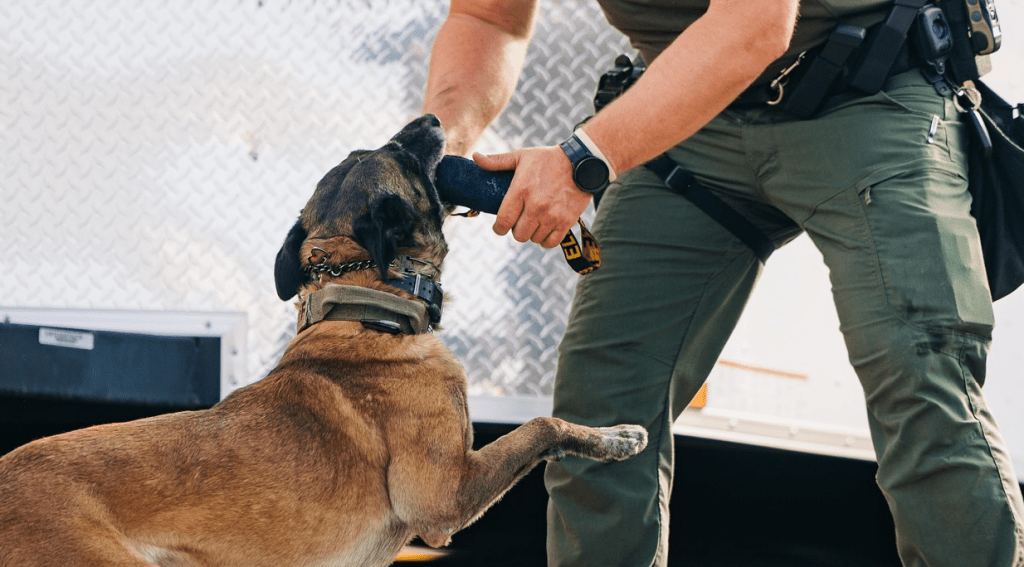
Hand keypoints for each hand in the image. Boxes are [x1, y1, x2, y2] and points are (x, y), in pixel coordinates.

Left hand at [475, 147, 592, 248]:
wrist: (581, 162)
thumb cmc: (548, 159)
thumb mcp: (521, 156)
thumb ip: (497, 161)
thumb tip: (475, 157)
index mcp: (521, 190)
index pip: (503, 221)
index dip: (498, 229)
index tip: (499, 227)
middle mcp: (536, 206)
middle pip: (518, 235)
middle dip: (516, 230)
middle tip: (520, 221)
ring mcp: (552, 215)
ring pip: (534, 239)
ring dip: (532, 234)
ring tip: (534, 223)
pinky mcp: (566, 221)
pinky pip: (550, 242)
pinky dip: (546, 240)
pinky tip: (545, 230)